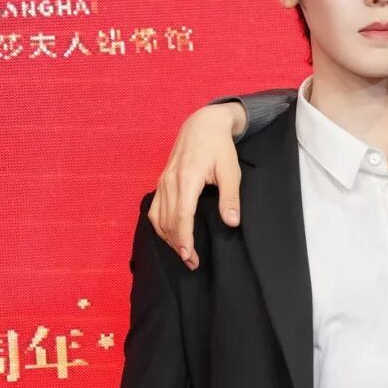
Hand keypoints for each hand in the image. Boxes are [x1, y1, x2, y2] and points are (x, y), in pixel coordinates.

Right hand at [148, 102, 244, 268]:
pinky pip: (155, 208)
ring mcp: (163, 181)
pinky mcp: (162, 181)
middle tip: (192, 263)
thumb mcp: (231, 171)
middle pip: (168, 220)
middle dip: (178, 244)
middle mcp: (170, 181)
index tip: (189, 257)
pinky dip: (160, 225)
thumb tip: (232, 222)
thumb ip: (230, 197)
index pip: (181, 216)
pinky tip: (171, 236)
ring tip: (184, 253)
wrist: (203, 124)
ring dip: (168, 237)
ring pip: (158, 216)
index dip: (184, 239)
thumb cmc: (219, 147)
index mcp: (186, 179)